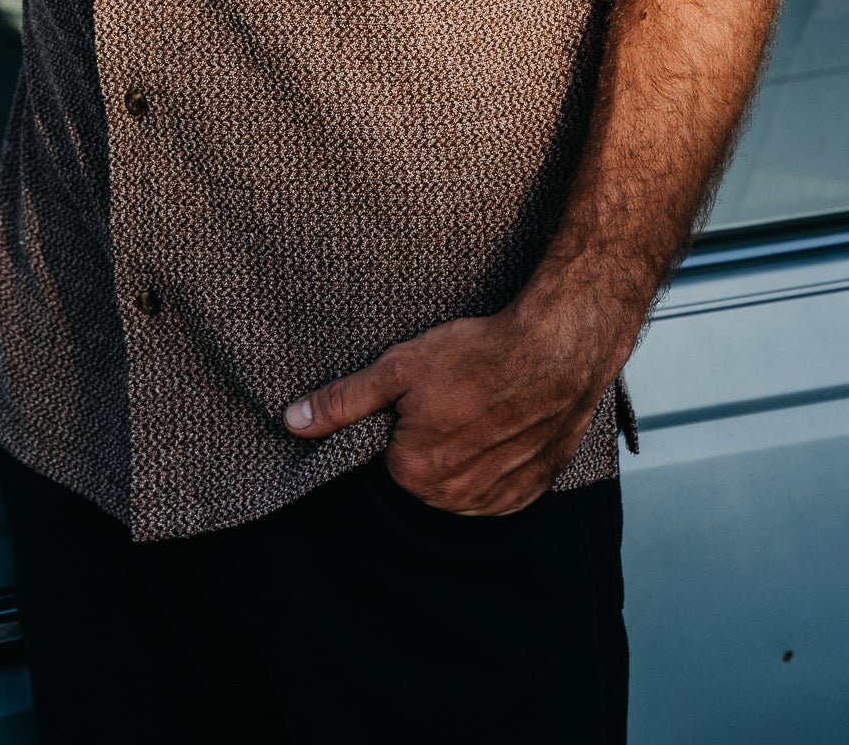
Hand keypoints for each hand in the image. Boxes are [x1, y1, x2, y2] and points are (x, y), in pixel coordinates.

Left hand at [283, 298, 616, 514]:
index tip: (423, 394)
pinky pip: (499, 487)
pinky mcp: (531, 490)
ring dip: (466, 453)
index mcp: (415, 474)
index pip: (390, 455)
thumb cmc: (477, 355)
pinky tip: (503, 425)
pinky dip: (497, 462)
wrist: (556, 350)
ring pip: (463, 482)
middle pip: (426, 473)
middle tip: (454, 394)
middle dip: (433, 439)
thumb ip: (342, 402)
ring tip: (482, 405)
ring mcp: (497, 498)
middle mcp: (455, 499)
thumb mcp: (398, 368)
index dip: (402, 420)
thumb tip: (292, 421)